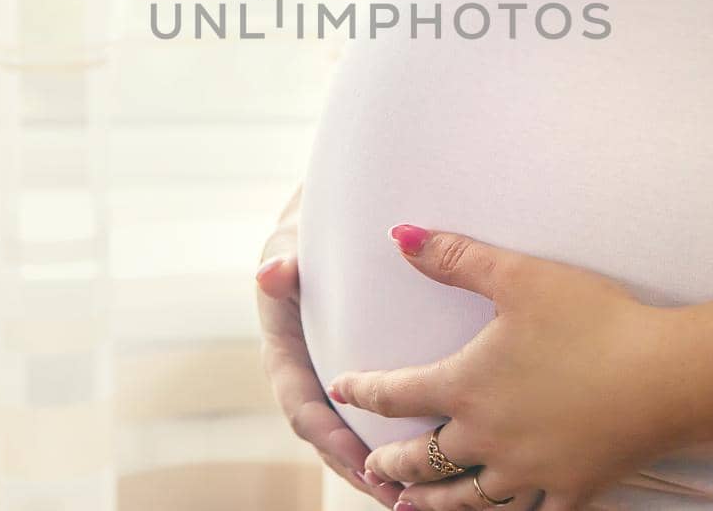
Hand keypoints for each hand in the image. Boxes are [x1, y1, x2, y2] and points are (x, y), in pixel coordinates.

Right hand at [256, 219, 403, 507]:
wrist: (325, 228)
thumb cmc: (308, 237)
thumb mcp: (292, 243)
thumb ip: (283, 261)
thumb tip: (271, 272)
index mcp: (285, 358)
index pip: (303, 410)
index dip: (331, 439)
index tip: (361, 462)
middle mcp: (307, 380)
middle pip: (331, 443)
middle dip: (363, 473)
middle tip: (397, 497)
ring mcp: (333, 389)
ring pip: (356, 443)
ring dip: (386, 474)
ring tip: (422, 500)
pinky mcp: (359, 389)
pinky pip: (379, 426)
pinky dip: (405, 452)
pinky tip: (441, 471)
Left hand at [326, 226, 678, 510]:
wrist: (665, 375)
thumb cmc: (593, 319)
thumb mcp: (518, 276)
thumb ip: (455, 257)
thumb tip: (399, 236)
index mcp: (466, 387)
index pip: (397, 394)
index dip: (364, 391)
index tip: (343, 390)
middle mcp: (487, 439)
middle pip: (423, 459)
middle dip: (392, 463)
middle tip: (371, 466)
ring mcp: (529, 471)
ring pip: (467, 499)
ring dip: (433, 504)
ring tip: (409, 508)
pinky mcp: (571, 489)